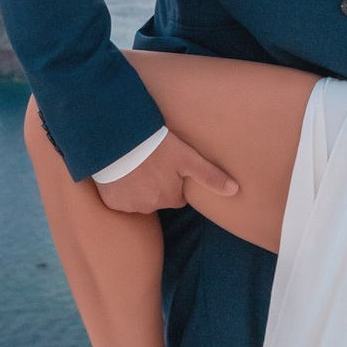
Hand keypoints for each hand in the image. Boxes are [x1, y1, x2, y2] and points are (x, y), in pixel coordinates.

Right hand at [94, 128, 237, 214]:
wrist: (118, 140)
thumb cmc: (155, 146)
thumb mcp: (186, 158)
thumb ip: (210, 176)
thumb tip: (235, 190)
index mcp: (170, 198)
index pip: (177, 196)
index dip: (173, 180)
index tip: (168, 165)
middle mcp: (150, 207)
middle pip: (157, 198)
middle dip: (155, 184)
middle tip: (151, 161)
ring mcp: (129, 206)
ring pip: (137, 199)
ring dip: (137, 186)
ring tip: (134, 163)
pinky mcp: (111, 201)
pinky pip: (118, 199)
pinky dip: (119, 188)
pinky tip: (120, 170)